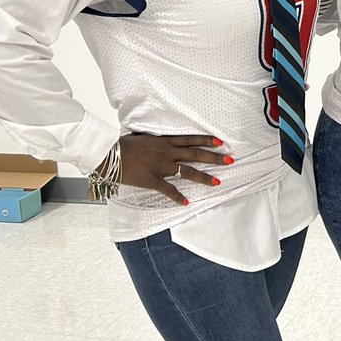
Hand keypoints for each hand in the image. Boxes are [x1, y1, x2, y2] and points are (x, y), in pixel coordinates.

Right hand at [116, 133, 233, 204]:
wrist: (110, 154)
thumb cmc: (123, 145)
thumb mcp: (142, 138)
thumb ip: (154, 141)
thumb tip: (158, 142)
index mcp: (164, 142)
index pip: (191, 140)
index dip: (207, 141)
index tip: (220, 142)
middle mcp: (166, 153)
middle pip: (196, 154)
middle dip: (214, 158)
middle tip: (230, 160)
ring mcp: (161, 166)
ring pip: (188, 172)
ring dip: (204, 177)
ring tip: (218, 182)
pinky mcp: (152, 179)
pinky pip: (168, 190)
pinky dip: (178, 197)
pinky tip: (187, 202)